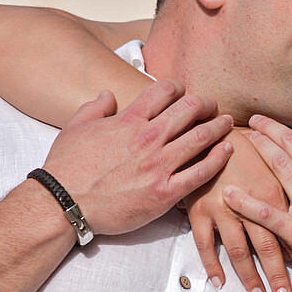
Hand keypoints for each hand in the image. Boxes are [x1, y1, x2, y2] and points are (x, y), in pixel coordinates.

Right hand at [39, 81, 233, 236]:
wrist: (63, 204)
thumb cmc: (66, 167)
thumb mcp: (75, 128)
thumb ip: (95, 107)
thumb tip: (109, 94)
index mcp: (128, 120)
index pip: (164, 90)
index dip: (178, 87)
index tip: (184, 92)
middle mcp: (147, 138)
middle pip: (190, 109)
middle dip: (205, 103)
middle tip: (212, 106)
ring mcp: (158, 166)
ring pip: (201, 137)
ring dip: (219, 126)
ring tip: (227, 123)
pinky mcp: (165, 193)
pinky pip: (201, 172)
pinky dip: (218, 158)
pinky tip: (227, 150)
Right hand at [182, 127, 291, 291]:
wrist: (210, 132)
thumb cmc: (248, 150)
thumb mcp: (276, 169)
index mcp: (274, 192)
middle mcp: (251, 202)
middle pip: (267, 247)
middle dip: (279, 276)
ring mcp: (223, 208)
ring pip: (238, 251)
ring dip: (249, 277)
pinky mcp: (199, 209)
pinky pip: (204, 244)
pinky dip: (212, 266)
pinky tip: (220, 283)